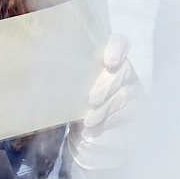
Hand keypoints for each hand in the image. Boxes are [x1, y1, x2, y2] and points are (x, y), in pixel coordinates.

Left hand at [66, 32, 142, 171]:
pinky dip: (110, 122)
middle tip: (91, 100)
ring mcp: (134, 93)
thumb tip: (41, 79)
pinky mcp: (138, 114)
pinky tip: (97, 129)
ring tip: (89, 121)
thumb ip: (64, 80)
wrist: (89, 135)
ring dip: (105, 109)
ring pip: (124, 96)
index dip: (117, 48)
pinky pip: (128, 115)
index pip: (120, 43)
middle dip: (106, 86)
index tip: (109, 61)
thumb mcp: (69, 90)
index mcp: (109, 60)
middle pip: (124, 70)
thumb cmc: (76, 104)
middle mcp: (125, 73)